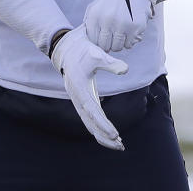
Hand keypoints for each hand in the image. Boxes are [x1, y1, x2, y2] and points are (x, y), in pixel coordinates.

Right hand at [50, 26, 127, 149]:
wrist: (67, 48)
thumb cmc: (82, 51)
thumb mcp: (97, 54)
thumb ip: (110, 63)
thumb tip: (125, 70)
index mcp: (79, 87)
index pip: (92, 110)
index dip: (103, 124)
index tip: (115, 134)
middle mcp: (77, 97)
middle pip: (89, 123)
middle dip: (104, 136)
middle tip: (120, 145)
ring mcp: (78, 100)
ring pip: (89, 123)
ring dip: (102, 135)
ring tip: (118, 144)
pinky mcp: (82, 100)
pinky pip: (89, 118)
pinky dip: (99, 127)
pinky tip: (110, 134)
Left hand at [84, 0, 158, 52]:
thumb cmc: (112, 1)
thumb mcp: (96, 5)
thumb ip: (88, 20)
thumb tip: (85, 39)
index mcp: (95, 14)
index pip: (92, 40)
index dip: (97, 41)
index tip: (101, 38)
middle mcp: (108, 19)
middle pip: (104, 46)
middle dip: (107, 44)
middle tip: (110, 38)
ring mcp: (122, 24)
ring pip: (116, 48)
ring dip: (117, 44)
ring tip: (119, 34)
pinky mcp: (135, 28)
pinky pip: (128, 45)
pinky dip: (128, 42)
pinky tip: (128, 32)